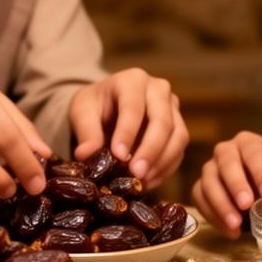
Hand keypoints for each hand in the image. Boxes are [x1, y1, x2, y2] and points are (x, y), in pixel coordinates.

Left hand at [70, 68, 187, 187]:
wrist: (106, 107)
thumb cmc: (94, 106)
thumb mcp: (82, 112)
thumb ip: (85, 131)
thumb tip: (86, 155)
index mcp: (132, 80)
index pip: (133, 106)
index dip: (127, 131)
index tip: (118, 155)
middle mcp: (158, 90)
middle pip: (163, 121)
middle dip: (150, 149)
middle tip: (135, 173)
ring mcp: (172, 109)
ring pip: (178, 136)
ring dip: (161, 162)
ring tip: (141, 180)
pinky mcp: (178, 129)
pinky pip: (179, 151)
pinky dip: (166, 169)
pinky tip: (148, 182)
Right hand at [191, 131, 261, 237]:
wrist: (260, 191)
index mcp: (248, 143)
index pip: (252, 151)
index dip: (260, 172)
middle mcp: (225, 151)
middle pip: (225, 162)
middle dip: (235, 184)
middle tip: (246, 205)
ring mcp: (210, 169)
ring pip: (208, 181)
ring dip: (221, 204)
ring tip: (235, 224)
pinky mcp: (199, 187)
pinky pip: (199, 199)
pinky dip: (212, 216)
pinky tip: (230, 231)